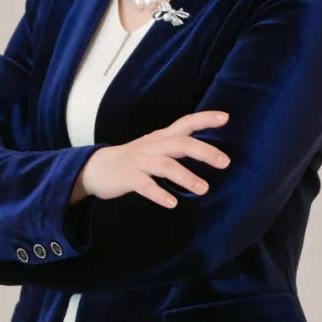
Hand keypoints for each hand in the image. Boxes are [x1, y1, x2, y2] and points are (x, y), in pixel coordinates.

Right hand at [76, 111, 230, 209]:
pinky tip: (172, 203)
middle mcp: (152, 146)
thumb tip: (208, 151)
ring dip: (186, 176)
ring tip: (204, 189)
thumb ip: (176, 146)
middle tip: (225, 162)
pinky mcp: (128, 177)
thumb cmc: (132, 159)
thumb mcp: (154, 147)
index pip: (185, 123)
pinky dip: (159, 193)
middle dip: (204, 151)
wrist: (95, 168)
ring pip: (166, 165)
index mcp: (161, 138)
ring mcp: (139, 161)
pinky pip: (145, 185)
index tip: (225, 118)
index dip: (204, 119)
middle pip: (181, 143)